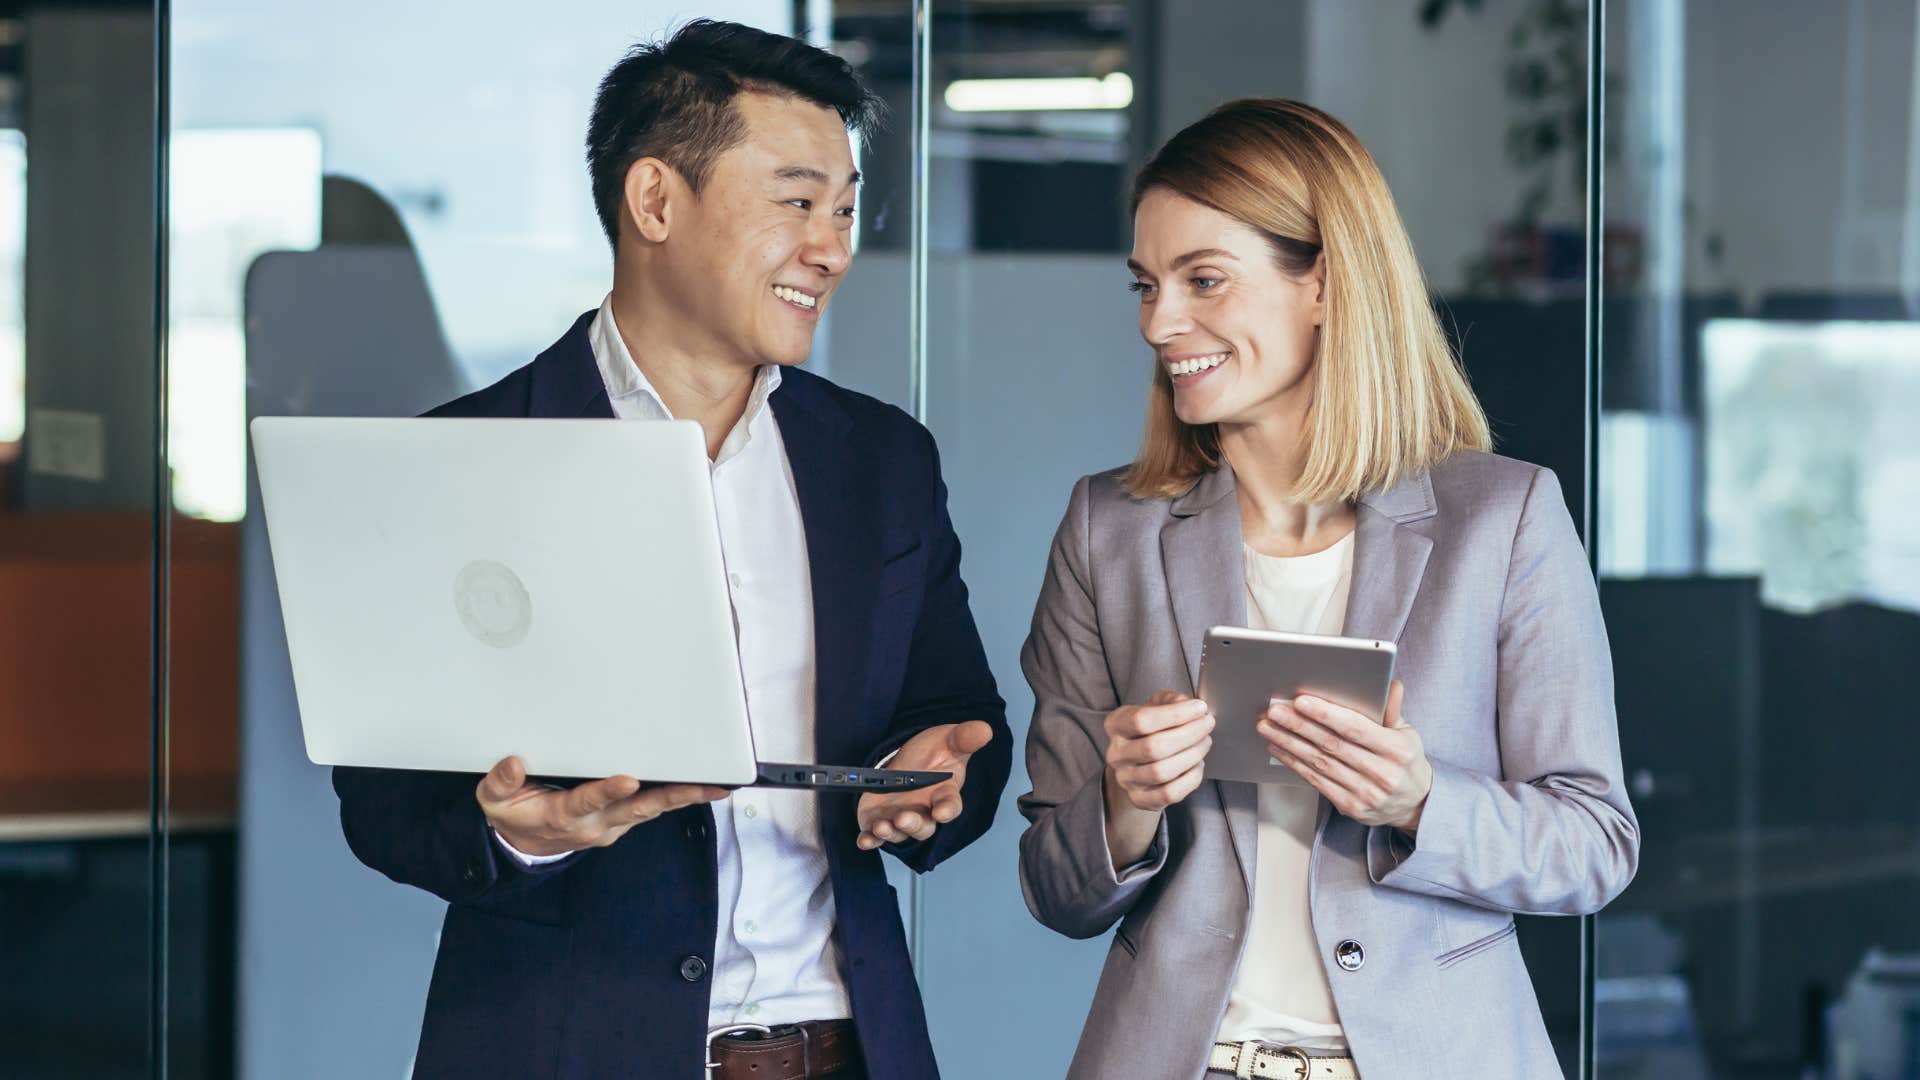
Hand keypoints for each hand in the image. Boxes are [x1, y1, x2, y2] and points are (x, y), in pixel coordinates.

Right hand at [476, 756, 729, 856]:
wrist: (522, 844)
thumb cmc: (512, 814)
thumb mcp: (493, 801)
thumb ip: (500, 783)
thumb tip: (513, 764)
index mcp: (564, 815)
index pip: (588, 801)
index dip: (608, 791)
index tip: (628, 779)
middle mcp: (595, 823)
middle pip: (638, 808)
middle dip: (673, 795)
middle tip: (704, 785)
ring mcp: (612, 825)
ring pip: (652, 809)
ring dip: (684, 797)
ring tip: (717, 785)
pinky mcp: (621, 821)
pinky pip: (651, 808)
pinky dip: (676, 797)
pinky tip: (701, 785)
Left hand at [856, 721, 993, 850]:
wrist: (907, 756)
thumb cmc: (933, 753)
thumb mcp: (948, 740)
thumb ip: (964, 738)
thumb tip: (985, 729)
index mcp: (943, 795)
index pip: (950, 806)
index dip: (947, 810)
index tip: (941, 812)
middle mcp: (924, 812)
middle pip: (923, 827)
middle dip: (913, 825)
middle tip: (903, 818)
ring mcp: (901, 819)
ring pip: (898, 834)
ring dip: (890, 833)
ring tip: (881, 826)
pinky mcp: (879, 821)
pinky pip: (875, 836)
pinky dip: (869, 840)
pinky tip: (864, 841)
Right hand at [1103, 690, 1213, 810]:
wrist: (1138, 762)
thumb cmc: (1151, 730)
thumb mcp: (1156, 706)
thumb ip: (1171, 701)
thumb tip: (1191, 707)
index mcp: (1116, 725)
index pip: (1142, 720)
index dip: (1176, 714)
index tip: (1200, 708)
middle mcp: (1116, 753)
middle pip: (1154, 747)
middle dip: (1189, 734)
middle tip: (1207, 725)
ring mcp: (1126, 779)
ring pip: (1162, 771)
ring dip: (1192, 755)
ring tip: (1204, 742)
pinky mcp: (1140, 799)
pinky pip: (1169, 793)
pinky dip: (1190, 779)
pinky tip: (1197, 765)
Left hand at [1258, 681, 1431, 831]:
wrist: (1416, 805)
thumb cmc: (1406, 761)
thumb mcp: (1407, 733)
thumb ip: (1393, 709)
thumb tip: (1389, 683)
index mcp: (1396, 750)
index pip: (1355, 729)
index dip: (1325, 714)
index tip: (1300, 701)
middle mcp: (1381, 773)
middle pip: (1331, 745)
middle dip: (1298, 726)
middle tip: (1274, 711)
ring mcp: (1365, 793)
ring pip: (1319, 763)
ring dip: (1289, 743)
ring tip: (1268, 726)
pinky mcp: (1350, 807)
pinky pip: (1316, 781)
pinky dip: (1294, 763)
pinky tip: (1279, 748)